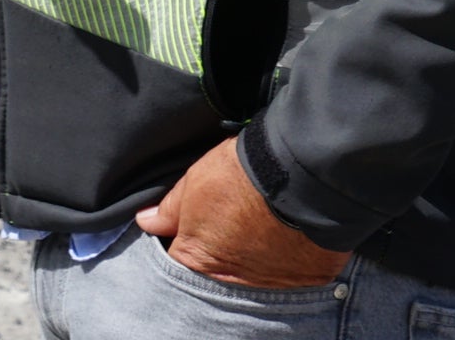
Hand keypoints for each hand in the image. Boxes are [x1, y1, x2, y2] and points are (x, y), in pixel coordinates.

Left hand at [136, 139, 345, 289]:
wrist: (299, 173)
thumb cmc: (240, 176)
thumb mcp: (193, 184)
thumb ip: (168, 210)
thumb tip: (145, 221)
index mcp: (199, 260)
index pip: (182, 259)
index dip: (188, 238)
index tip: (199, 223)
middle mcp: (235, 280)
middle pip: (220, 271)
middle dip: (222, 250)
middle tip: (233, 223)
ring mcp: (274, 282)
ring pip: (257, 273)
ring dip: (255, 256)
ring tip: (261, 225)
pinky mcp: (308, 277)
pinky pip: (294, 271)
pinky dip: (289, 256)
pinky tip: (288, 232)